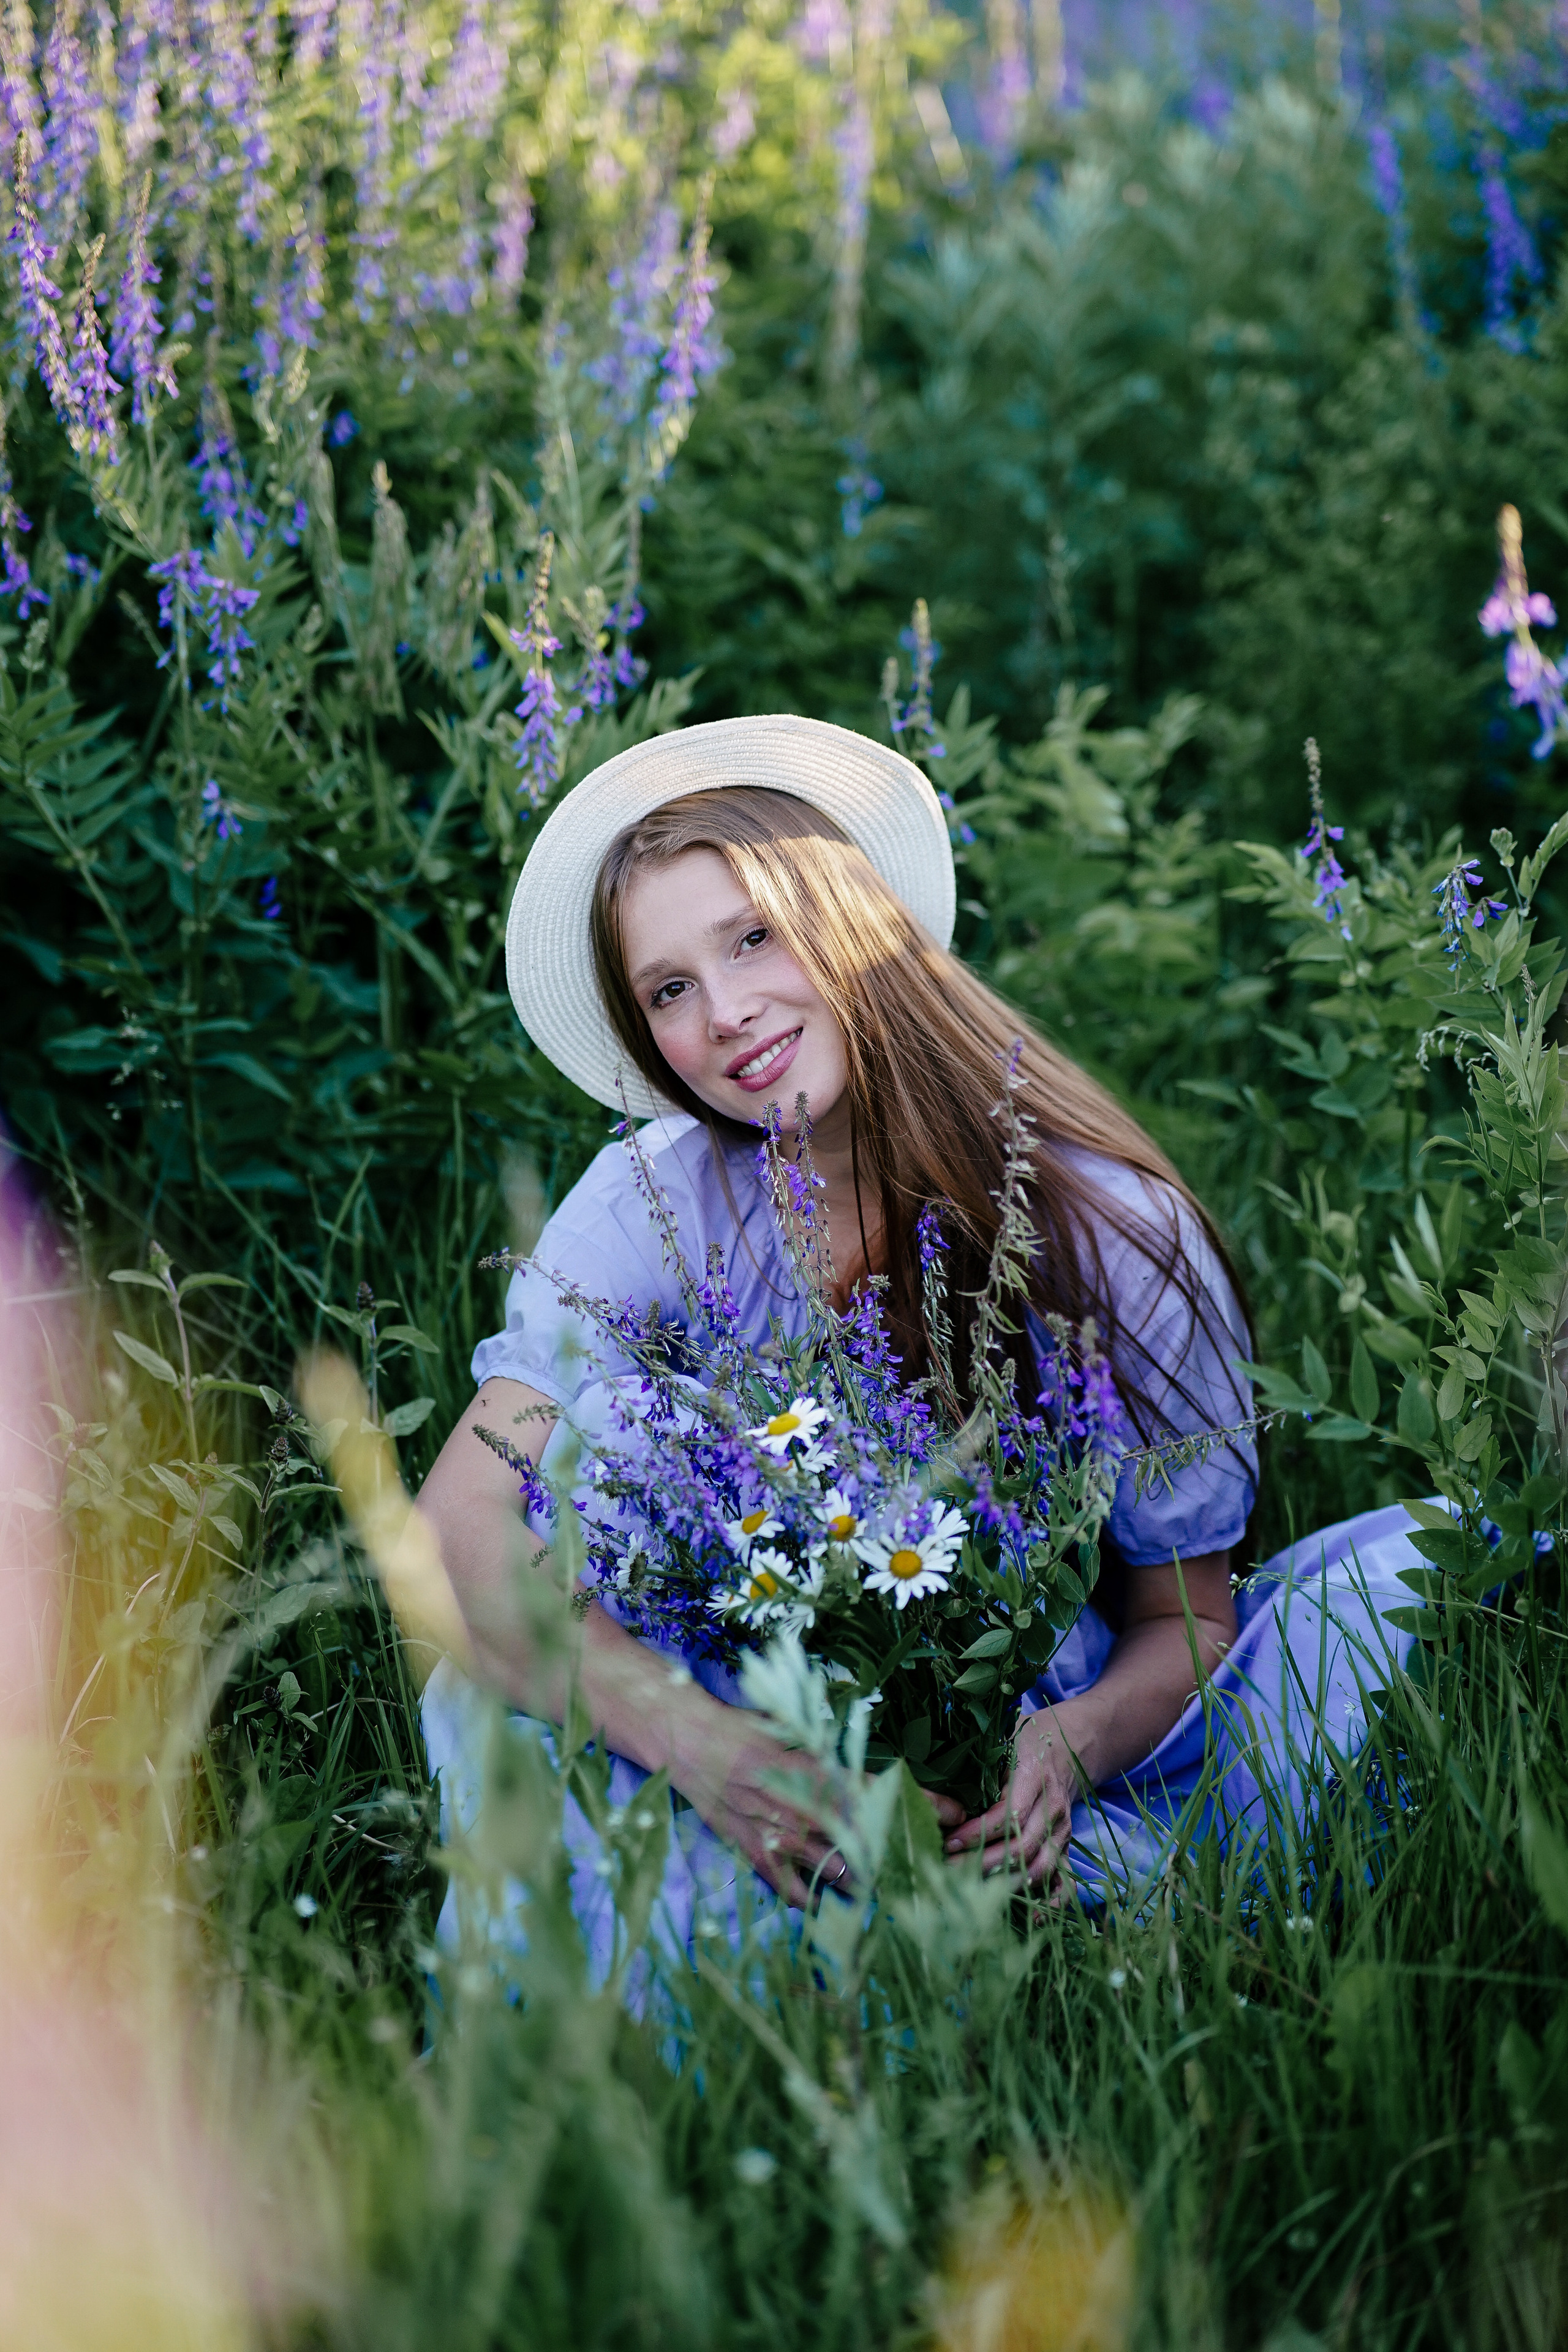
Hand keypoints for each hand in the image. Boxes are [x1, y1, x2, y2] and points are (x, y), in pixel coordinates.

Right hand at [669, 1704, 966, 1908]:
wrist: (694, 1742)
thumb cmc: (749, 1730)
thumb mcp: (798, 1734)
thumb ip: (836, 1758)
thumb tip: (876, 1773)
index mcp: (822, 1770)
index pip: (887, 1793)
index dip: (925, 1804)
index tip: (955, 1814)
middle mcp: (808, 1807)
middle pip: (871, 1843)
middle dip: (902, 1854)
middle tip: (927, 1863)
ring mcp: (783, 1837)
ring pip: (840, 1873)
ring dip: (867, 1882)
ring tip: (893, 1888)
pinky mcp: (758, 1856)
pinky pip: (795, 1892)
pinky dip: (816, 1901)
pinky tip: (833, 1904)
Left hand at [941, 1706, 1085, 1893]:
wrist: (1068, 1747)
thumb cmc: (1024, 1744)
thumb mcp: (1003, 1742)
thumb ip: (979, 1766)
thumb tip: (940, 1793)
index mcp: (1033, 1777)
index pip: (1010, 1815)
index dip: (979, 1833)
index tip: (950, 1842)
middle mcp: (1052, 1807)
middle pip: (1022, 1847)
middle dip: (983, 1864)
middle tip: (949, 1872)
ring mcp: (1062, 1830)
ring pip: (1041, 1867)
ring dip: (1007, 1883)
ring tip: (972, 1891)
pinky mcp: (1066, 1846)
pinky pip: (1065, 1880)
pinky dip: (1051, 1901)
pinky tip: (1030, 1915)